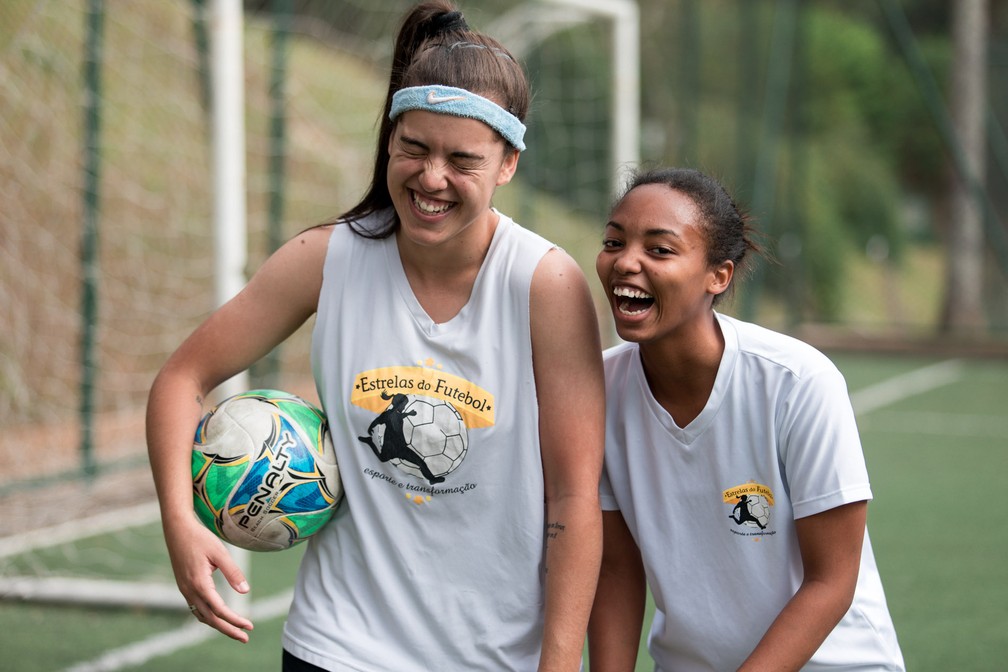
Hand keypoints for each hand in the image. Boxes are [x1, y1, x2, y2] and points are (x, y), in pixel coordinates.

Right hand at [165, 517, 253, 641]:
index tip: (249, 626)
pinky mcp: (184, 586)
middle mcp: (190, 591)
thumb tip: (246, 591)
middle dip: (228, 630)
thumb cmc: (201, 539)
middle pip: (210, 618)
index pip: (220, 610)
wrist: (177, 530)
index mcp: (200, 584)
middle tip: (245, 638)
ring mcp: (185, 590)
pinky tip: (218, 617)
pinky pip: (196, 608)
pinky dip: (208, 616)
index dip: (235, 620)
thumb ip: (233, 573)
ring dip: (218, 625)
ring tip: (234, 631)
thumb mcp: (221, 553)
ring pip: (202, 615)